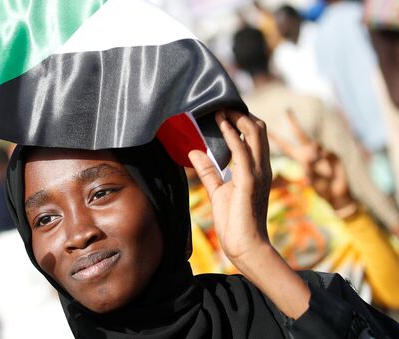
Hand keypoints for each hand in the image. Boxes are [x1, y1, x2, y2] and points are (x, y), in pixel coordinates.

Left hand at [188, 111, 271, 260]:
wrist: (245, 246)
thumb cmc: (234, 221)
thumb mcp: (217, 190)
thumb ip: (208, 171)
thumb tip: (194, 152)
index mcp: (257, 169)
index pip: (255, 136)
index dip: (242, 120)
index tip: (224, 110)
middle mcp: (262, 168)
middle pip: (258, 129)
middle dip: (241, 114)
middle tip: (221, 106)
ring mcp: (258, 174)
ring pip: (255, 134)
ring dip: (237, 119)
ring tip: (220, 109)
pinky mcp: (249, 182)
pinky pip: (243, 152)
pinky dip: (233, 135)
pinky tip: (221, 124)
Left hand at [269, 110, 354, 210]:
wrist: (338, 195)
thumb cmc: (321, 188)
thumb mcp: (310, 179)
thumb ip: (306, 170)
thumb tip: (306, 160)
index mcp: (301, 158)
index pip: (286, 146)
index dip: (277, 138)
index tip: (267, 129)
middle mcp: (311, 153)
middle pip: (300, 135)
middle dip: (294, 122)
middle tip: (287, 110)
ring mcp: (323, 153)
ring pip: (314, 144)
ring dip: (313, 153)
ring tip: (315, 162)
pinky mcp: (335, 156)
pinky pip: (328, 152)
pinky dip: (325, 157)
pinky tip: (325, 164)